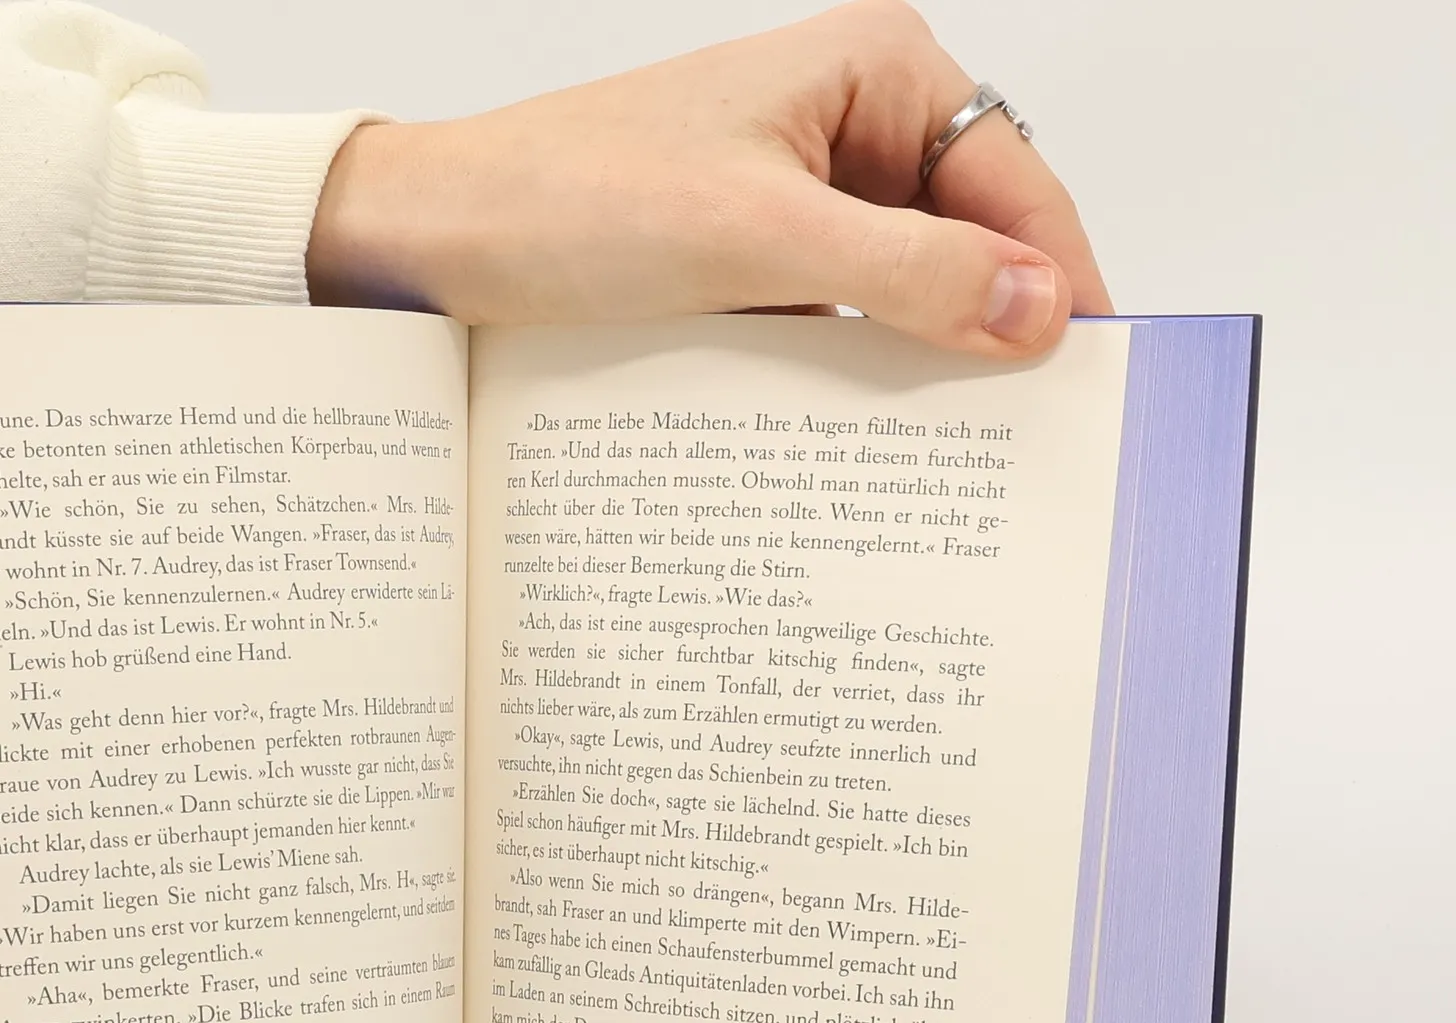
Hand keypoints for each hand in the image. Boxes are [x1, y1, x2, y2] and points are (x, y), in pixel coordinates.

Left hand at [308, 0, 1108, 355]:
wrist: (440, 238)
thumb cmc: (570, 201)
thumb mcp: (758, 237)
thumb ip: (906, 273)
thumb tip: (1037, 310)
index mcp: (872, 69)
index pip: (1012, 179)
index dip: (1056, 276)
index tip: (1086, 375)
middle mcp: (845, 121)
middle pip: (966, 236)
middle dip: (989, 326)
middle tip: (1022, 434)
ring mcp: (798, 193)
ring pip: (902, 287)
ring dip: (918, 359)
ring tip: (948, 449)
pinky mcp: (754, 258)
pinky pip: (838, 318)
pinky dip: (854, 371)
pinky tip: (861, 434)